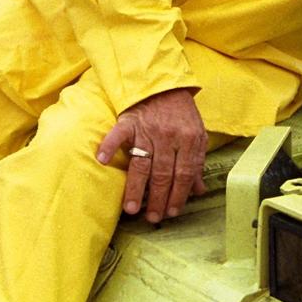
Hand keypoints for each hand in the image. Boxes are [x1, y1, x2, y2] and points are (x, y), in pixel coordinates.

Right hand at [96, 88, 207, 222]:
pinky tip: (103, 161)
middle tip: (152, 218)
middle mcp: (169, 136)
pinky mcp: (130, 121)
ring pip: (142, 164)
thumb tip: (199, 191)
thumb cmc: (181, 113)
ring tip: (131, 209)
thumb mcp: (196, 134)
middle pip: (163, 174)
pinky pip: (118, 135)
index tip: (172, 212)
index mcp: (189, 139)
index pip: (184, 173)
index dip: (178, 195)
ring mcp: (148, 129)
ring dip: (136, 188)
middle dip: (158, 199)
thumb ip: (196, 162)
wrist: (164, 83)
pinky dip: (109, 146)